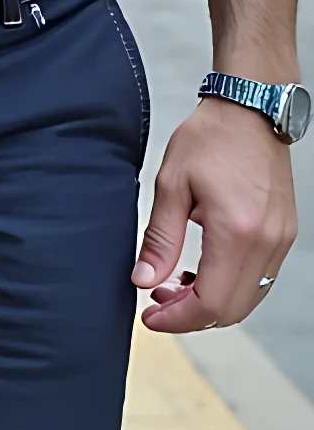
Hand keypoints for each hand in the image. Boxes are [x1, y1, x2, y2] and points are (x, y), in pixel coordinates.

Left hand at [133, 100, 297, 331]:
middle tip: (158, 303)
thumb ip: (159, 238)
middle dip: (191, 317)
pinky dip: (231, 286)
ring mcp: (281, 240)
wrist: (251, 108)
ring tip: (175, 286)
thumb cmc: (211, 138)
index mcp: (236, 232)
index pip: (210, 304)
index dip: (178, 320)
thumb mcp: (171, 185)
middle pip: (232, 311)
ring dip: (212, 304)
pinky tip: (203, 272)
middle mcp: (266, 242)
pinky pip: (260, 279)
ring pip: (249, 299)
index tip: (150, 317)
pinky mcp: (284, 234)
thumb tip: (144, 280)